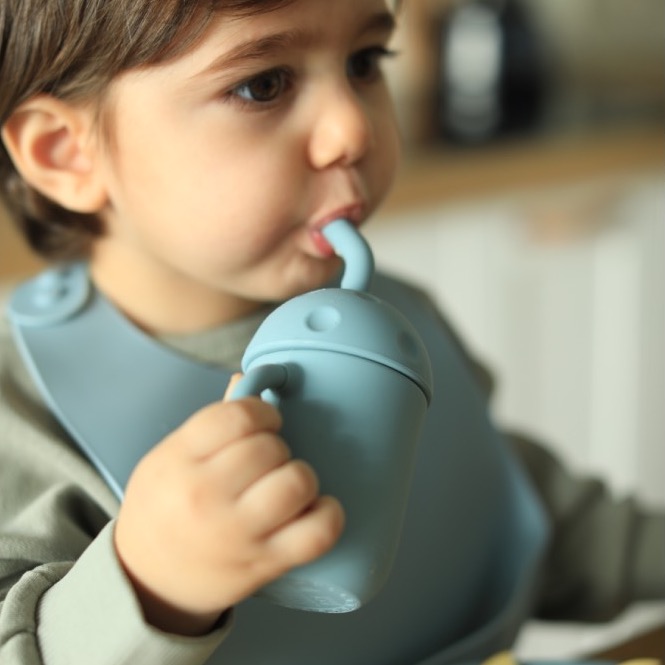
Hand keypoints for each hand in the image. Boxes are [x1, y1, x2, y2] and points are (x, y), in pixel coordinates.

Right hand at [113, 375, 344, 634]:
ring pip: (296, 483)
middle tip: (269, 460)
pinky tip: (316, 508)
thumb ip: (212, 422)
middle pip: (270, 448)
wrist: (147, 578)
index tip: (267, 420)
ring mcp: (236, 533)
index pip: (237, 416)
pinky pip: (316, 533)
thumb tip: (249, 379)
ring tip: (287, 483)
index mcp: (180, 459)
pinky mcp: (263, 563)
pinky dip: (328, 515)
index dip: (263, 411)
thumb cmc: (164, 507)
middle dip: (278, 446)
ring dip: (301, 476)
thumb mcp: (171, 457)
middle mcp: (205, 495)